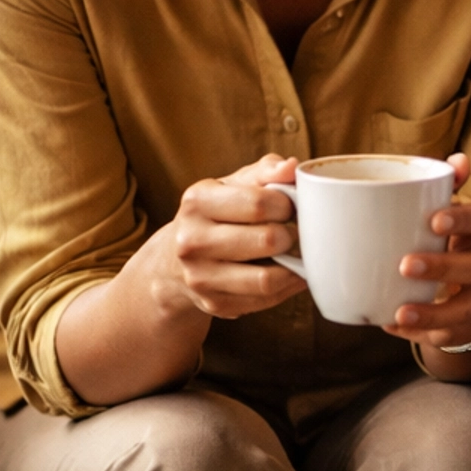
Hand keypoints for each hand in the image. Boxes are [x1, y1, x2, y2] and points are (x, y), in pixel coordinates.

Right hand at [159, 154, 307, 318]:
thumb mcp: (232, 185)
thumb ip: (264, 172)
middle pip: (267, 240)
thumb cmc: (216, 215)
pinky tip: (289, 274)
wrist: (174, 262)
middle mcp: (192, 240)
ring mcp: (200, 276)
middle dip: (292, 235)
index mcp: (197, 202)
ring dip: (294, 267)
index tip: (290, 206)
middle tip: (295, 232)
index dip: (286, 205)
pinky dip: (286, 287)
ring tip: (296, 254)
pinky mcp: (214, 303)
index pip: (259, 203)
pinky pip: (265, 299)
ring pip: (267, 278)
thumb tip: (291, 167)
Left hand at [383, 154, 470, 363]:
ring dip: (433, 312)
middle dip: (442, 267)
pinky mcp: (465, 327)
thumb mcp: (447, 214)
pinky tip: (392, 325)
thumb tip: (460, 159)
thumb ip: (446, 186)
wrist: (469, 289)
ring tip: (400, 313)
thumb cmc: (447, 242)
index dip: (460, 219)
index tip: (434, 220)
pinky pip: (448, 335)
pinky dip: (420, 334)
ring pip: (465, 309)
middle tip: (405, 265)